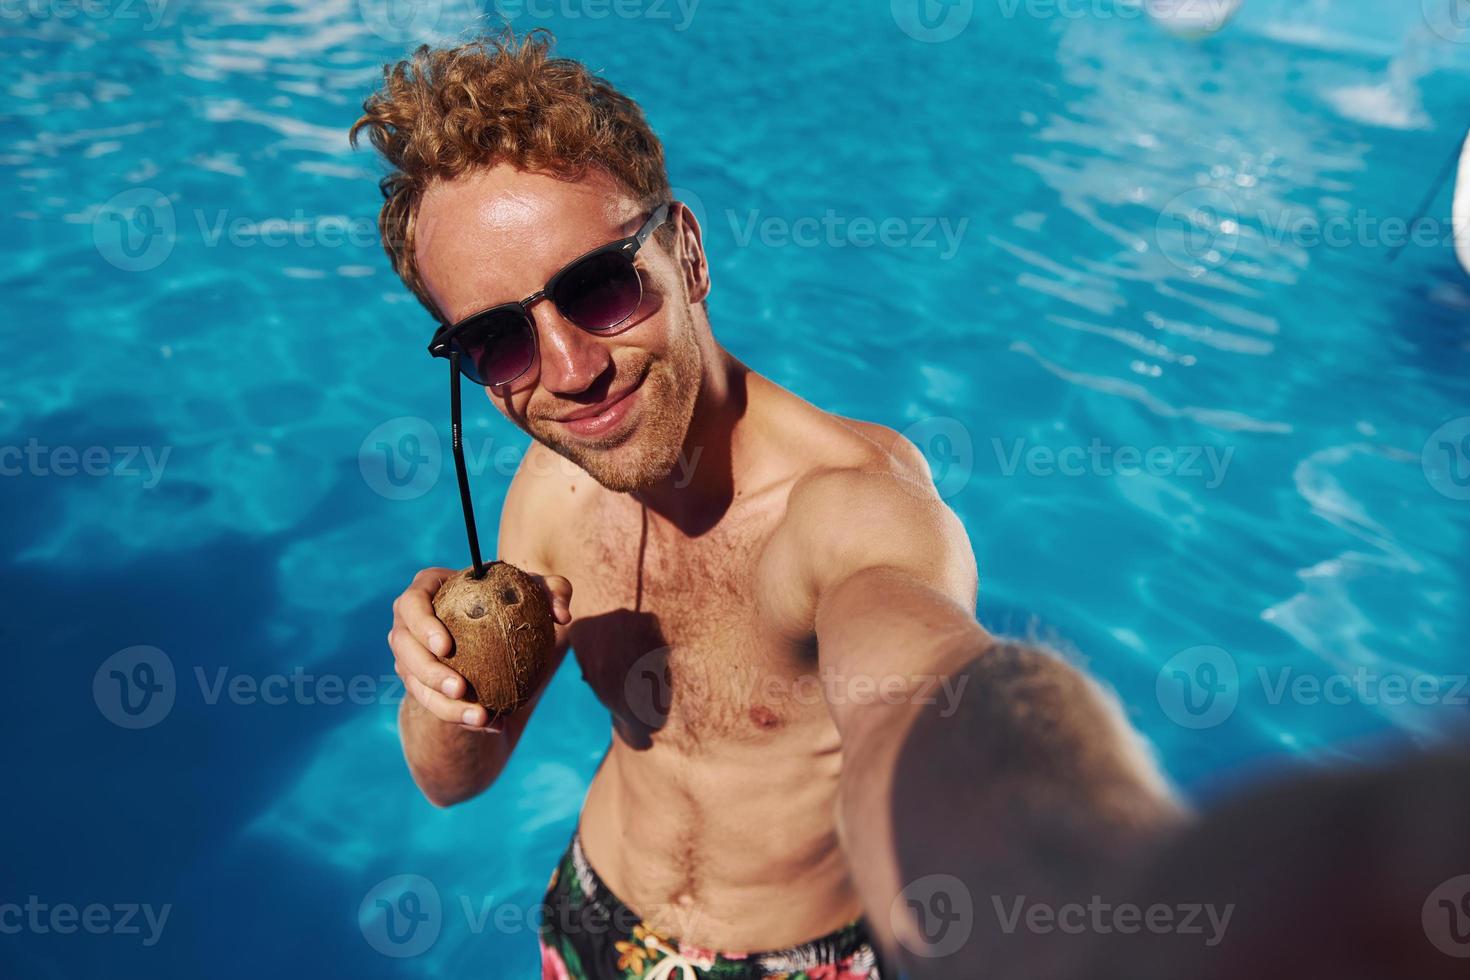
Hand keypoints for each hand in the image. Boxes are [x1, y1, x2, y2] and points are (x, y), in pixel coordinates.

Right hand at [388, 566, 571, 732]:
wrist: (496, 631)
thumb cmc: (511, 599)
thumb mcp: (535, 590)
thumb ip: (554, 591)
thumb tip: (563, 616)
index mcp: (427, 591)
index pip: (411, 604)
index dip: (421, 625)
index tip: (445, 646)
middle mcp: (409, 623)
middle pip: (403, 648)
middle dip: (427, 672)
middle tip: (459, 687)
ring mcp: (410, 655)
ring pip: (416, 684)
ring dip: (444, 705)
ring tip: (479, 716)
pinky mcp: (419, 683)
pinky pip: (435, 705)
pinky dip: (462, 717)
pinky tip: (492, 725)